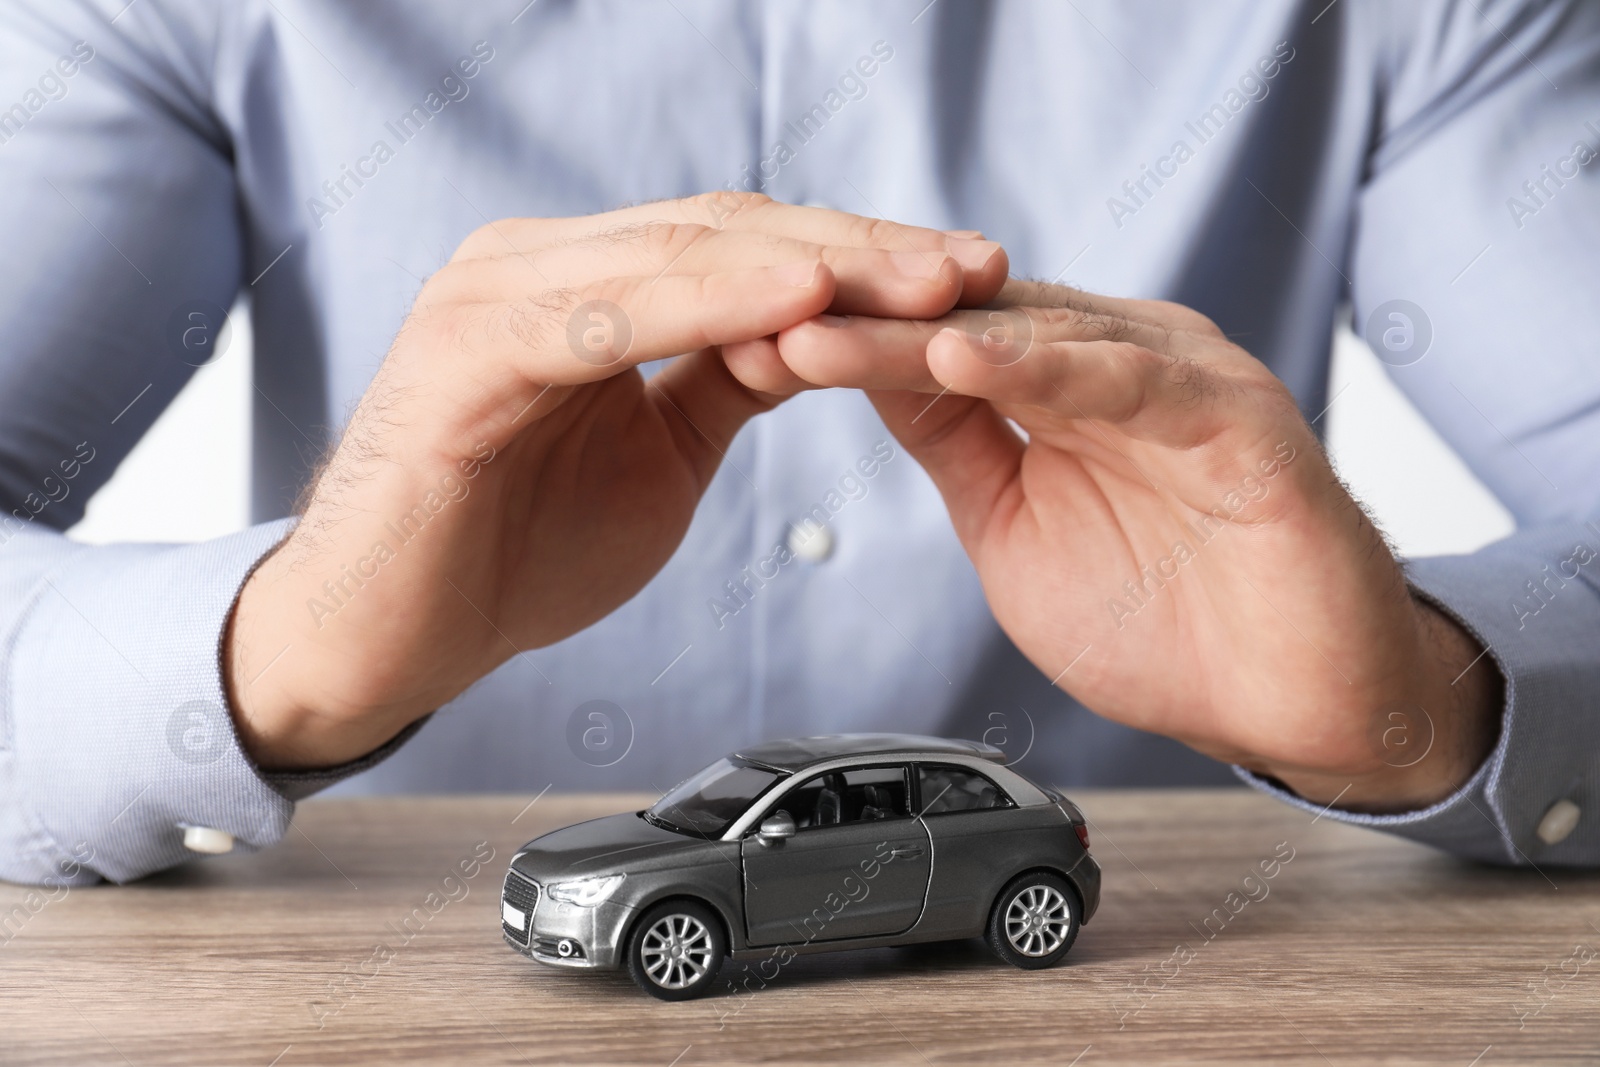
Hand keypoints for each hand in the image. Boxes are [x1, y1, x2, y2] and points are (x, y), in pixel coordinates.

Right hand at [226, 194, 1007, 769]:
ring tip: (922, 279)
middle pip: (733, 231)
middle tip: (979, 266)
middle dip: (867, 248)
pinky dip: (704, 306)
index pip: (751, 245)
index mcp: (590, 286)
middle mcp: (545, 268)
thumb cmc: (508, 550)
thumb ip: (724, 382)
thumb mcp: (658, 459)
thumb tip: (817, 335)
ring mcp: (499, 297)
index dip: (867, 256)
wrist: (385, 635)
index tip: (972, 278)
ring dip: (814, 266)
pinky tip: (798, 306)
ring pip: (682, 256)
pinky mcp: (468, 352)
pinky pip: (606, 317)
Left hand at [727, 279, 1501, 811]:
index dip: (836, 341)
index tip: (736, 344)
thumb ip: (955, 445)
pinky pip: (1135, 382)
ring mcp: (1180, 381)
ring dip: (928, 332)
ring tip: (832, 332)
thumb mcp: (1013, 526)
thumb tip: (871, 375)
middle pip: (970, 320)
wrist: (1292, 700)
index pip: (933, 340)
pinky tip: (969, 362)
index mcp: (1063, 383)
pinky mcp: (1239, 419)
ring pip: (1038, 335)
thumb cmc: (1162, 620)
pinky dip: (1053, 369)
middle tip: (756, 315)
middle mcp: (1119, 361)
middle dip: (860, 321)